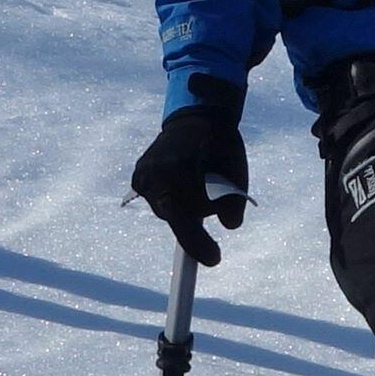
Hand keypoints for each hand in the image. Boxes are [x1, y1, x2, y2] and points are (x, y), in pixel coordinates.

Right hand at [132, 88, 249, 266]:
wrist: (195, 116)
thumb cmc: (220, 145)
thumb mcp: (236, 173)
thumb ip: (234, 202)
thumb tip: (229, 225)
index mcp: (177, 173)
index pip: (186, 222)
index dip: (199, 245)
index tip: (214, 259)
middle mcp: (154, 177)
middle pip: (178, 216)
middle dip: (196, 214)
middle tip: (215, 190)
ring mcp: (142, 177)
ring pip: (168, 210)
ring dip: (184, 205)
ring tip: (198, 179)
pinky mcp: (137, 177)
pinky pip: (158, 199)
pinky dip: (173, 197)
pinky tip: (183, 180)